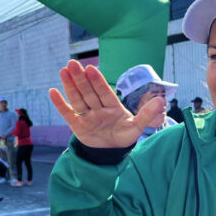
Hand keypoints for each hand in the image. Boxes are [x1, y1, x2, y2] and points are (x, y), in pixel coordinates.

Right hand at [49, 60, 165, 147]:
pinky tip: (53, 92)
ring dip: (70, 86)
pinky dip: (60, 104)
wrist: (111, 152)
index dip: (97, 81)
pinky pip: (68, 113)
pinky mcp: (77, 125)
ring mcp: (87, 116)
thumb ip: (147, 114)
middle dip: (81, 78)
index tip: (91, 68)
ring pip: (78, 99)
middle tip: (72, 63)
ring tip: (63, 71)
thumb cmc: (124, 136)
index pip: (104, 92)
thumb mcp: (137, 127)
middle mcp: (98, 108)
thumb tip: (162, 101)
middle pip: (88, 92)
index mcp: (112, 106)